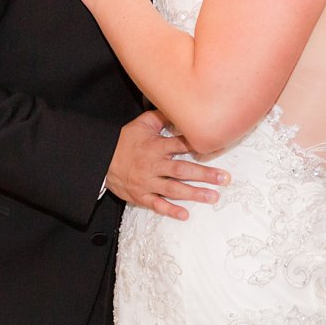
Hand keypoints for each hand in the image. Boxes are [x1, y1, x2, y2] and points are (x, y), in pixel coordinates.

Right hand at [107, 109, 228, 220]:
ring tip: (212, 197)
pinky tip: (185, 215)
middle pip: (182, 170)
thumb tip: (178, 109)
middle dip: (204, 174)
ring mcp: (147, 182)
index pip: (180, 145)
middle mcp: (154, 165)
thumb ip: (161, 118)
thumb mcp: (141, 124)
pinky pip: (156, 204)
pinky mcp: (141, 196)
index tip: (217, 148)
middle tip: (223, 179)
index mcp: (155, 146)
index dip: (199, 146)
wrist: (101, 159)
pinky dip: (170, 210)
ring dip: (194, 194)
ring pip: (173, 189)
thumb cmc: (124, 140)